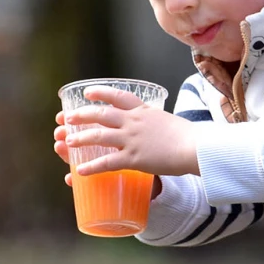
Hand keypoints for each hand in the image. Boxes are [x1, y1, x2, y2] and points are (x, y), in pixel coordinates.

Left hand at [59, 85, 199, 177]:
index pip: (118, 96)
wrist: (196, 147)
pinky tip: (80, 170)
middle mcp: (134, 122)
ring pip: (99, 136)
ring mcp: (132, 139)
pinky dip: (91, 167)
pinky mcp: (134, 158)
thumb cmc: (189, 137)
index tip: (87, 93)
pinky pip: (107, 162)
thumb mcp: (169, 121)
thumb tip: (153, 128)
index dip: (100, 93)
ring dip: (80, 139)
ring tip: (67, 142)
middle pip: (102, 114)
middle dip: (82, 115)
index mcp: (144, 111)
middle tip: (67, 118)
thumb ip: (155, 123)